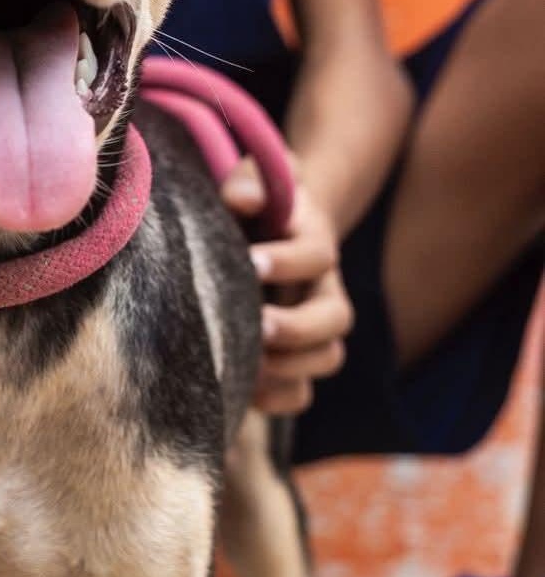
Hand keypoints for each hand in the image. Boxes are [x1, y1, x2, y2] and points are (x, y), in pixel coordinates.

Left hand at [222, 157, 353, 415]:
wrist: (268, 225)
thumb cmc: (253, 201)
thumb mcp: (252, 179)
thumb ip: (248, 181)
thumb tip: (240, 198)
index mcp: (312, 242)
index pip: (316, 255)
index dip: (289, 261)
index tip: (251, 262)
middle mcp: (322, 288)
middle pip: (335, 317)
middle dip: (296, 327)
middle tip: (258, 326)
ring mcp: (313, 327)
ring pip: (326, 357)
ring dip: (290, 367)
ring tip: (247, 364)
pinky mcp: (294, 357)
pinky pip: (302, 390)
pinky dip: (279, 397)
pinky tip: (245, 392)